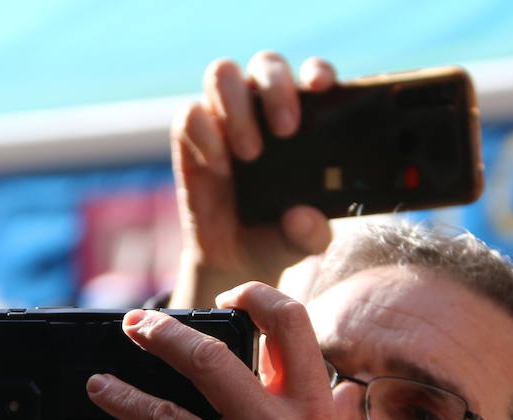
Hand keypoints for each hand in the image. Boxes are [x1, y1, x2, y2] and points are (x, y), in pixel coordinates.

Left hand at [85, 283, 341, 419]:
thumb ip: (291, 407)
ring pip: (161, 410)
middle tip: (134, 325)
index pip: (292, 325)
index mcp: (311, 411)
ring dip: (120, 395)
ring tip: (97, 385)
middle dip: (161, 333)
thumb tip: (253, 358)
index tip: (230, 296)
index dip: (258, 297)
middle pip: (208, 355)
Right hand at [171, 52, 336, 312]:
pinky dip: (205, 135)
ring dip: (237, 105)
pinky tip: (220, 168)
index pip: (313, 76)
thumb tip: (305, 218)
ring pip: (223, 74)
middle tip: (286, 131)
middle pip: (266, 64)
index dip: (317, 71)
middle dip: (276, 88)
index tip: (321, 87)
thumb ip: (310, 235)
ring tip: (250, 153)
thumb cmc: (278, 238)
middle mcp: (263, 108)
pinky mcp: (191, 135)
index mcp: (304, 119)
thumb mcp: (302, 245)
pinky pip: (190, 114)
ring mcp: (225, 117)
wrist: (234, 261)